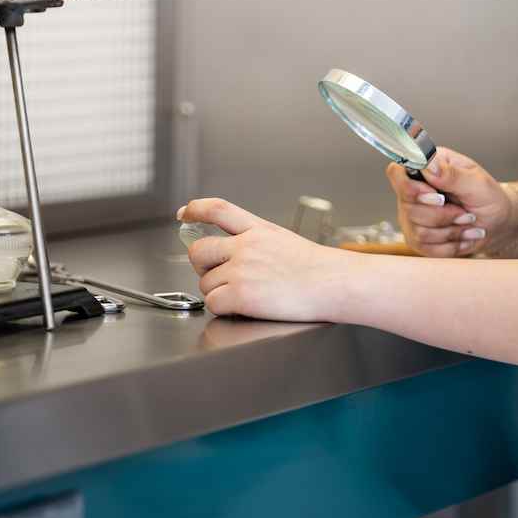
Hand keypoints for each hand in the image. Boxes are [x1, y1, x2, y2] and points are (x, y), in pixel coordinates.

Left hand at [179, 198, 349, 320]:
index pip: (217, 209)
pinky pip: (213, 303)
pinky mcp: (240, 294)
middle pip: (199, 251)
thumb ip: (256, 241)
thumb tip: (233, 249)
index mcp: (258, 230)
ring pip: (205, 282)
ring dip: (218, 291)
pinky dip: (223, 308)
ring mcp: (241, 269)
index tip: (184, 213)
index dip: (195, 209)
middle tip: (216, 274)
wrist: (333, 283)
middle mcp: (245, 246)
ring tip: (244, 294)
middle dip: (201, 265)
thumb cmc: (316, 268)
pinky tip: (243, 307)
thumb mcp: (283, 240)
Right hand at [386, 146, 517, 257]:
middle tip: (466, 212)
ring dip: (450, 231)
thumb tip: (427, 164)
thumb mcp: (478, 183)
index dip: (412, 189)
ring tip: (468, 223)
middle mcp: (414, 190)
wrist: (497, 224)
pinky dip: (450, 245)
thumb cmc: (489, 198)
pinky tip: (463, 236)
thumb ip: (452, 174)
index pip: (397, 173)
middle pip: (408, 207)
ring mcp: (412, 215)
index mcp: (427, 167)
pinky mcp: (417, 238)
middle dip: (443, 215)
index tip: (438, 197)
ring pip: (418, 230)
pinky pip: (425, 248)